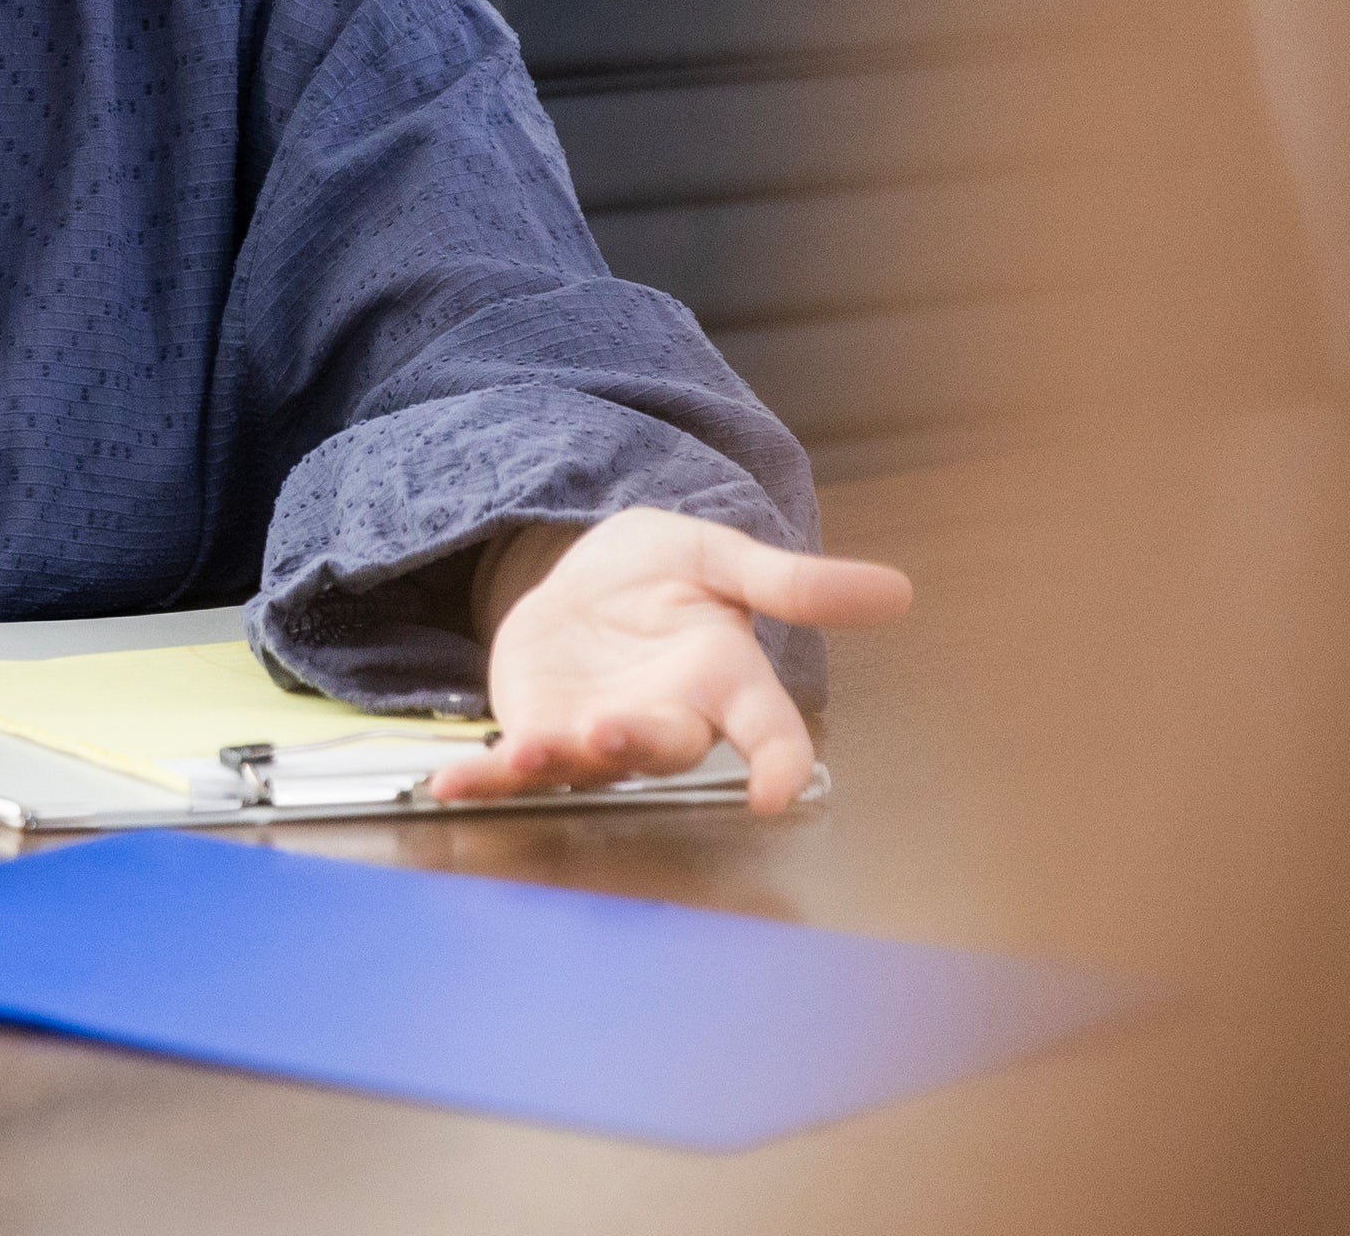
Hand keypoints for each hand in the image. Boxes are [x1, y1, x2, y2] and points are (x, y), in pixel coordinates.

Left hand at [427, 507, 913, 814]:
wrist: (584, 574)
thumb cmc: (663, 573)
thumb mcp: (718, 557)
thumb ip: (791, 582)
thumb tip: (898, 591)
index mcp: (722, 681)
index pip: (768, 732)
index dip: (776, 765)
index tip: (776, 791)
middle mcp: (665, 719)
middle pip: (665, 748)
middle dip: (640, 744)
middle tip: (616, 730)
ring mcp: (600, 733)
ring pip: (587, 761)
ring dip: (559, 759)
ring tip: (532, 748)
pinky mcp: (540, 731)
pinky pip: (513, 766)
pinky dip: (484, 776)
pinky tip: (451, 783)